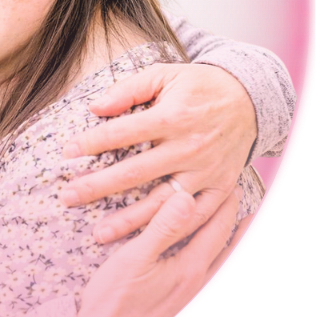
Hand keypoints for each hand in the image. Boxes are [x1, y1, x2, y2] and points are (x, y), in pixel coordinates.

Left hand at [59, 63, 255, 242]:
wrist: (251, 99)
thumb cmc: (199, 85)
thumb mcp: (164, 75)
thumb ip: (128, 89)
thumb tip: (94, 106)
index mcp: (173, 116)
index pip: (122, 133)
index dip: (91, 143)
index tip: (66, 153)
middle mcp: (189, 147)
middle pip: (135, 172)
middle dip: (97, 187)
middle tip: (67, 197)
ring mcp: (206, 171)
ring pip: (163, 202)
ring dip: (129, 220)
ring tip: (98, 233)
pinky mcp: (221, 187)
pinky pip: (196, 216)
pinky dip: (172, 231)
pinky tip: (146, 242)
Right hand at [77, 188, 239, 316]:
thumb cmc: (114, 301)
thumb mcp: (134, 258)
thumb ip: (163, 228)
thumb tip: (187, 198)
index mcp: (190, 269)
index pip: (216, 230)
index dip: (224, 206)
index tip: (230, 183)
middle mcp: (198, 285)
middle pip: (224, 247)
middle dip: (233, 222)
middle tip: (238, 198)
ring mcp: (190, 298)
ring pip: (219, 264)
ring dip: (229, 243)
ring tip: (241, 228)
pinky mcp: (179, 307)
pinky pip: (207, 278)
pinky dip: (215, 262)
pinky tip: (206, 261)